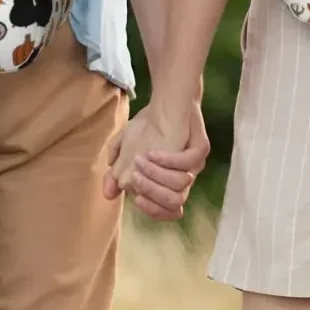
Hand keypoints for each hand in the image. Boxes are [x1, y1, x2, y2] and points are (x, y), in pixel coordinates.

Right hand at [103, 101, 208, 221]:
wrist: (167, 99)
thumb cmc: (148, 126)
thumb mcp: (125, 147)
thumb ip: (116, 171)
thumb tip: (108, 194)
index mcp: (169, 183)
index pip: (167, 210)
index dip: (153, 210)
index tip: (135, 199)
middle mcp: (184, 177)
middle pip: (175, 202)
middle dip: (152, 192)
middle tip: (134, 177)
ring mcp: (195, 164)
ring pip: (181, 185)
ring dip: (157, 176)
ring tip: (140, 160)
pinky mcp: (201, 148)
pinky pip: (188, 162)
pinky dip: (168, 160)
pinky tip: (152, 152)